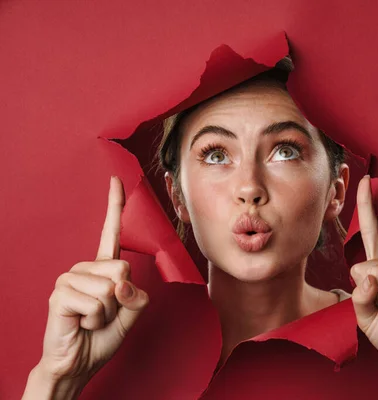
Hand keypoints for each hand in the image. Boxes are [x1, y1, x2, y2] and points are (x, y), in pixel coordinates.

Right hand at [33, 176, 148, 390]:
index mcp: (103, 269)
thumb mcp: (131, 313)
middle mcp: (85, 268)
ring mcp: (70, 278)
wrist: (79, 362)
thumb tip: (120, 283)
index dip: (114, 206)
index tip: (116, 181)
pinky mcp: (61, 294)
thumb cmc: (102, 336)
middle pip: (123, 269)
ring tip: (92, 320)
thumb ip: (137, 295)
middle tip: (105, 314)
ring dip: (108, 313)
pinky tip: (81, 323)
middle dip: (122, 300)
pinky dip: (96, 320)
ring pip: (111, 289)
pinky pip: (97, 303)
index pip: (110, 232)